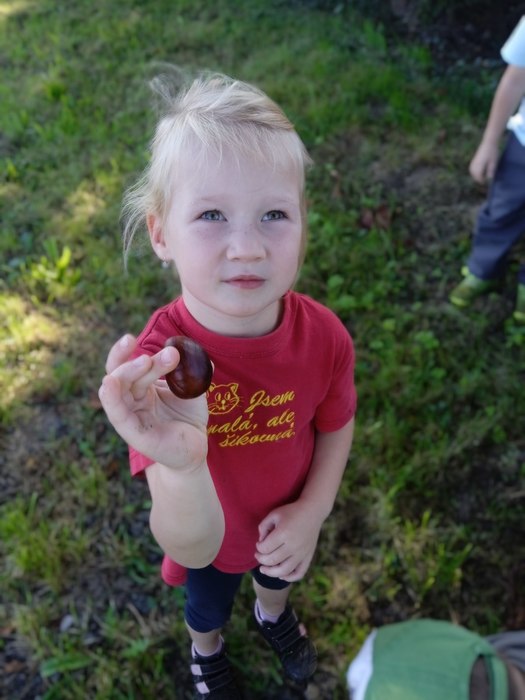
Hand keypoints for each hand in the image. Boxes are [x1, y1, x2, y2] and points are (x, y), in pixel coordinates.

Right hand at [99, 334, 208, 469]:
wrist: (196, 448)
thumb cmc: (187, 417)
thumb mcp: (191, 389)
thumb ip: (193, 372)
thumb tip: (205, 358)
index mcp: (139, 386)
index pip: (124, 364)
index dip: (123, 351)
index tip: (132, 337)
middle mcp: (130, 399)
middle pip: (123, 374)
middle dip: (140, 361)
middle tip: (169, 355)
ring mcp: (130, 416)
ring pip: (119, 390)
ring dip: (129, 372)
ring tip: (146, 362)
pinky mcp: (134, 434)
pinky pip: (118, 415)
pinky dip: (111, 398)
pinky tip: (110, 383)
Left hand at [254, 501, 322, 581]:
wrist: (313, 511)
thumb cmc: (291, 512)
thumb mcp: (274, 514)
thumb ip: (263, 527)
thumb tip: (260, 543)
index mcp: (283, 533)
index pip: (265, 548)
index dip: (258, 548)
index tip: (259, 544)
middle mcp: (293, 545)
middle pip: (272, 560)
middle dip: (261, 560)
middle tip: (258, 555)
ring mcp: (302, 552)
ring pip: (284, 571)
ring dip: (271, 573)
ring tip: (263, 569)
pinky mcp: (309, 556)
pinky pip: (299, 573)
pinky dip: (289, 577)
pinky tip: (281, 575)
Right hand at [469, 140, 498, 183]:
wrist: (488, 143)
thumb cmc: (492, 153)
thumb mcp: (493, 164)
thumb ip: (490, 173)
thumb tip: (489, 180)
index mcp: (477, 168)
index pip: (480, 180)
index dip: (484, 182)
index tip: (489, 183)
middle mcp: (472, 168)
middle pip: (476, 178)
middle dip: (481, 180)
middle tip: (488, 180)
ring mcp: (471, 165)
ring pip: (474, 176)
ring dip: (479, 177)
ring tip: (486, 176)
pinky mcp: (472, 163)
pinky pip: (473, 172)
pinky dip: (477, 173)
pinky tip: (483, 172)